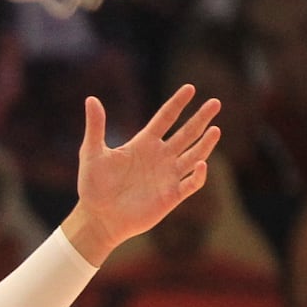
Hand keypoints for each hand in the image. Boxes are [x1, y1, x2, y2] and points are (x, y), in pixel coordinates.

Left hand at [64, 84, 220, 264]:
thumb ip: (96, 127)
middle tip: (215, 102)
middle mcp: (160, 157)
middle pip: (186, 133)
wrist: (98, 218)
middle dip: (201, 118)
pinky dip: (198, 174)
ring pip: (194, 155)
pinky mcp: (171, 195)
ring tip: (215, 129)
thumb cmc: (92, 186)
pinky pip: (191, 183)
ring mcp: (168, 176)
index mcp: (143, 144)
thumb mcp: (92, 153)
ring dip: (205, 143)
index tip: (190, 88)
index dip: (177, 103)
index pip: (165, 118)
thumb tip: (91, 99)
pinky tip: (201, 163)